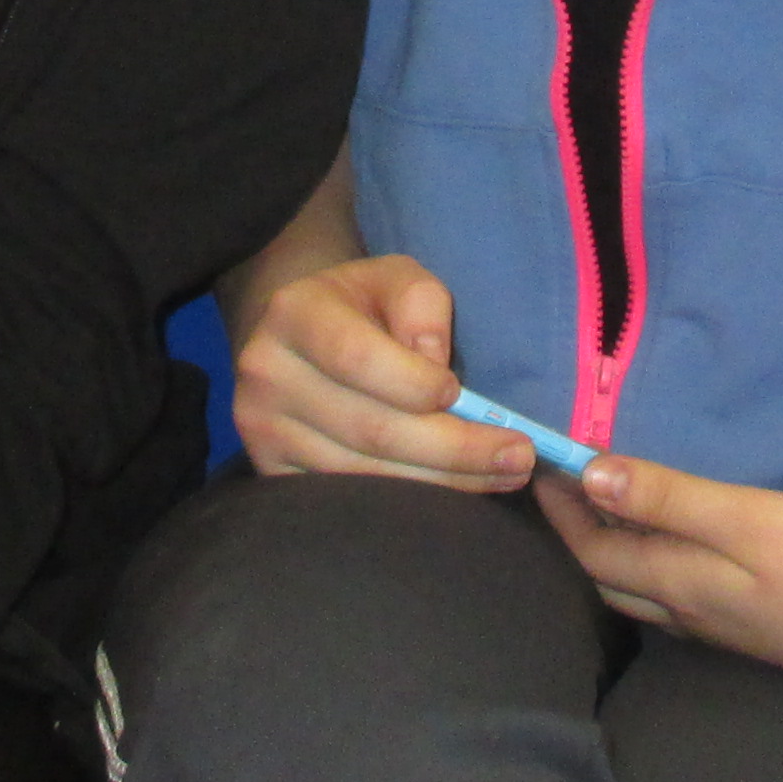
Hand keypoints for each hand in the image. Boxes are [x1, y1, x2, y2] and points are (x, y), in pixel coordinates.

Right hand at [234, 253, 535, 487]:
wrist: (300, 339)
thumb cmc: (363, 306)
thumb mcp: (396, 278)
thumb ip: (421, 303)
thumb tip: (433, 363)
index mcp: (294, 313)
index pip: (359, 359)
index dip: (416, 384)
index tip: (462, 394)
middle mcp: (266, 373)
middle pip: (371, 429)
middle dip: (456, 449)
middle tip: (520, 456)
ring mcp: (262, 431)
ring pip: (365, 475)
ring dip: (444, 483)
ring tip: (503, 476)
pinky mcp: (272, 473)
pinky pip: (349, 501)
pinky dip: (408, 503)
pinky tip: (452, 494)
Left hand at [532, 454, 782, 710]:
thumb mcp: (752, 521)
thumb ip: (671, 499)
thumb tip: (587, 478)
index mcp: (681, 586)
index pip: (594, 551)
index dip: (559, 508)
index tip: (536, 458)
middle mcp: (691, 615)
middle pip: (610, 578)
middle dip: (576, 530)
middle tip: (561, 476)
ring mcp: (725, 629)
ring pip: (643, 593)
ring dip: (613, 550)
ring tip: (606, 504)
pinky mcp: (757, 629)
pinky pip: (678, 598)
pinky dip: (654, 565)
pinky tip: (675, 544)